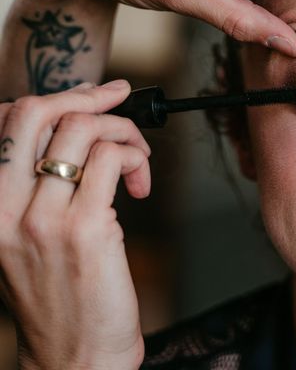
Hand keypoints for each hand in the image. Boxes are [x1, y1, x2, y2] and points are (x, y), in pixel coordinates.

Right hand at [0, 81, 150, 368]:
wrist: (76, 355)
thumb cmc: (60, 294)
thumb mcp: (26, 237)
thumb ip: (37, 186)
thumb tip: (72, 135)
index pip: (5, 122)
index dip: (55, 98)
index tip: (89, 94)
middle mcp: (6, 206)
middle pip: (37, 113)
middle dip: (88, 94)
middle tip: (120, 97)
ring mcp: (44, 217)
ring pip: (84, 129)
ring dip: (124, 131)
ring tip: (138, 158)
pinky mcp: (87, 228)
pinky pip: (114, 159)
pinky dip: (136, 158)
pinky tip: (141, 184)